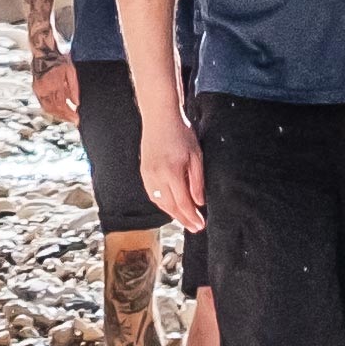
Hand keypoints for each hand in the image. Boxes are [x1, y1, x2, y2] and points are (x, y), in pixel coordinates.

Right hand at [31, 51, 80, 123]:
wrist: (44, 53)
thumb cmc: (58, 60)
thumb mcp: (70, 71)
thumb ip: (73, 88)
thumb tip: (76, 104)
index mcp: (53, 84)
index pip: (61, 104)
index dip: (69, 114)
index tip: (77, 119)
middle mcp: (44, 89)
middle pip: (54, 109)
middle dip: (64, 116)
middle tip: (74, 120)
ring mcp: (38, 90)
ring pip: (48, 108)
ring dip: (58, 114)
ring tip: (67, 117)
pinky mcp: (36, 89)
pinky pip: (44, 103)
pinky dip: (52, 109)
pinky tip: (59, 111)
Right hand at [140, 108, 200, 228]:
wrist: (160, 117)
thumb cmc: (180, 133)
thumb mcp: (196, 156)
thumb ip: (197, 181)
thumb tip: (199, 202)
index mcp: (172, 172)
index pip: (183, 203)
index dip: (192, 216)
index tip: (200, 225)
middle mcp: (157, 176)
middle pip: (170, 207)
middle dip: (183, 219)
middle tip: (195, 228)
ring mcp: (148, 175)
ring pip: (160, 202)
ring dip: (172, 214)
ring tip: (184, 219)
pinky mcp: (144, 172)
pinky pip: (153, 194)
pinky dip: (162, 203)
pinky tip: (170, 206)